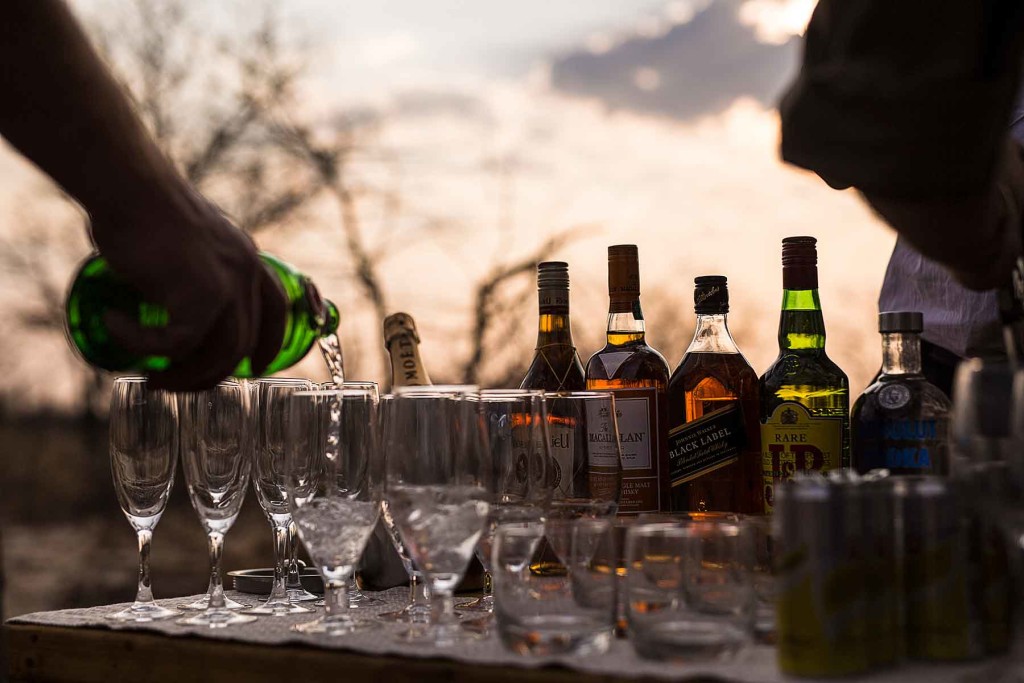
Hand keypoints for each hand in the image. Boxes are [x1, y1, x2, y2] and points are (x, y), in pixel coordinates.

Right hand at [89, 184, 285, 390]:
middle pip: (242, 344)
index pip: (276, 311)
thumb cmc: (142, 208)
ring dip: (182, 376)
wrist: (127, 184)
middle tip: (170, 383)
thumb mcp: (185, 245)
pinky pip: (174, 343)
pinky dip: (141, 344)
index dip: (270, 344)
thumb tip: (170, 310)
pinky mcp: (198, 296)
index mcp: (248, 260)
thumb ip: (192, 274)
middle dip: (208, 375)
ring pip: (216, 354)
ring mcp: (227, 285)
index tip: (256, 368)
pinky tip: (115, 326)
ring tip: (149, 378)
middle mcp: (246, 273)